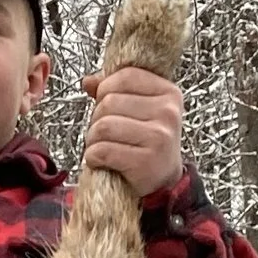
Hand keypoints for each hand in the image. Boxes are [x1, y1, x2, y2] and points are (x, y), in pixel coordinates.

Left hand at [78, 66, 184, 200]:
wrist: (164, 181)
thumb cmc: (147, 143)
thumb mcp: (139, 110)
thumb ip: (115, 91)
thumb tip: (89, 81)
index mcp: (168, 93)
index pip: (126, 76)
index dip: (106, 88)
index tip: (105, 103)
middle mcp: (168, 112)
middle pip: (110, 101)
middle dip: (97, 118)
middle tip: (104, 133)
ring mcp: (159, 137)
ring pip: (104, 126)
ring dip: (93, 139)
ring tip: (101, 146)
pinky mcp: (146, 161)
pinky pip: (103, 150)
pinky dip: (93, 157)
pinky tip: (100, 161)